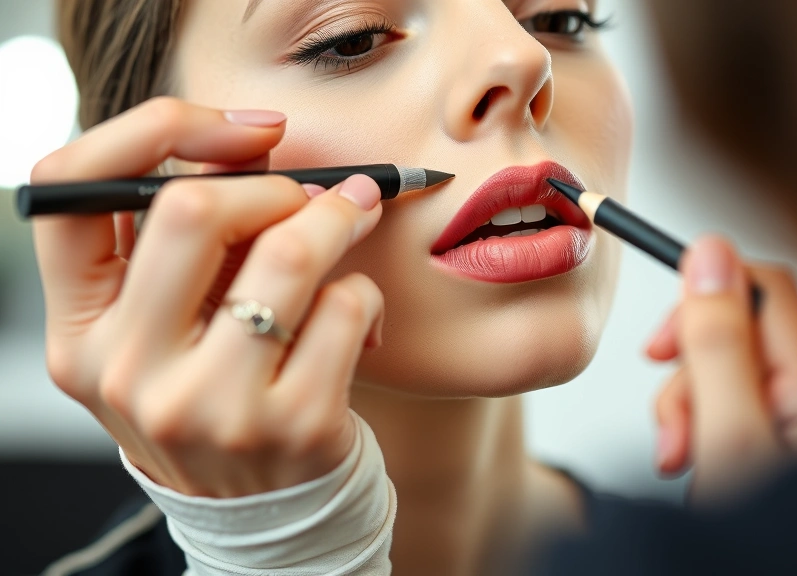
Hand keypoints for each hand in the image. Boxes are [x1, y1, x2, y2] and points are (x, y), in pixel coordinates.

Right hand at [32, 97, 384, 496]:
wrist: (263, 509)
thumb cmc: (218, 393)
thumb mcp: (167, 330)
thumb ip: (181, 246)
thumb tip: (255, 143)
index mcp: (80, 333)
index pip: (67, 190)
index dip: (153, 132)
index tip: (239, 134)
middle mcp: (128, 372)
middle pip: (190, 209)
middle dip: (273, 184)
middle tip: (309, 195)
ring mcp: (210, 406)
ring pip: (286, 254)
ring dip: (337, 218)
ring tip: (355, 217)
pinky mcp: (294, 425)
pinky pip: (347, 306)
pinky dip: (367, 293)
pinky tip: (361, 316)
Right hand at [647, 236, 796, 507]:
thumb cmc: (778, 549)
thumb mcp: (730, 442)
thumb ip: (720, 345)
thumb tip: (709, 254)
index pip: (767, 289)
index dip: (704, 295)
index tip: (659, 338)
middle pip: (747, 335)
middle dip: (693, 372)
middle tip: (671, 426)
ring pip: (738, 375)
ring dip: (694, 408)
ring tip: (681, 460)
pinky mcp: (795, 447)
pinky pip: (744, 412)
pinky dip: (710, 432)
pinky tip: (700, 468)